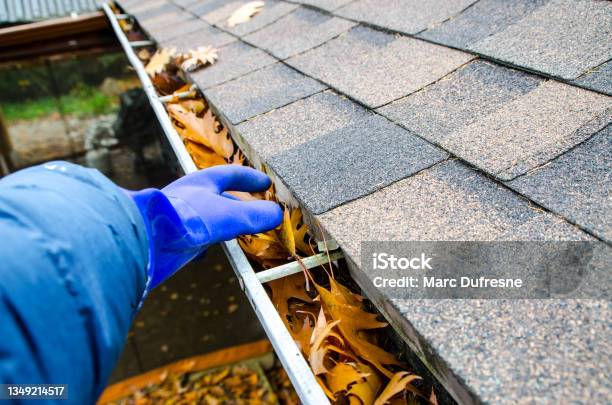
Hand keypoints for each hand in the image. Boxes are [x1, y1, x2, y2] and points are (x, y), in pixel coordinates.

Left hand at [127, 165, 281, 290]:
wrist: (144, 240)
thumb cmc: (184, 218)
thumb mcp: (228, 215)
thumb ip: (254, 215)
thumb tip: (277, 214)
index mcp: (202, 182)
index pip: (231, 174)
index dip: (250, 178)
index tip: (266, 183)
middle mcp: (190, 197)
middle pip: (220, 196)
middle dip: (239, 202)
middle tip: (257, 209)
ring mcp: (181, 218)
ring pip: (208, 218)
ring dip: (224, 223)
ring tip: (238, 232)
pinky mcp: (172, 238)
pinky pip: (193, 238)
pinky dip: (205, 243)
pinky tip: (206, 252)